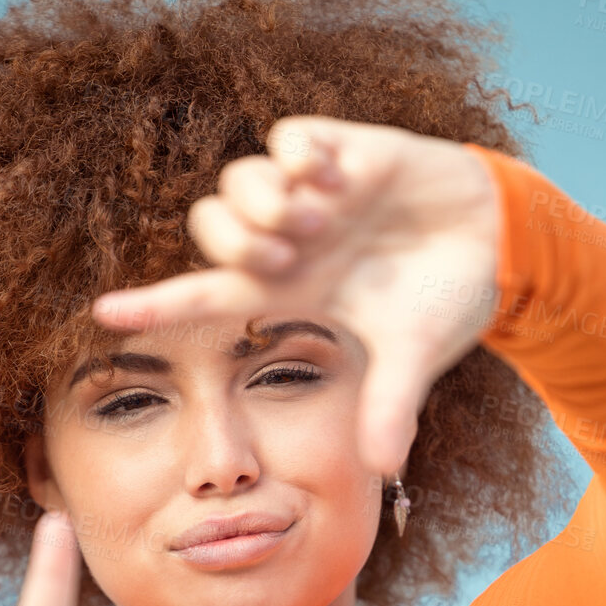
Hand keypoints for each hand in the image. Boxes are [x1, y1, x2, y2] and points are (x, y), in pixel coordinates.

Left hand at [91, 116, 501, 476]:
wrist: (503, 242)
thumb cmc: (446, 300)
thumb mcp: (415, 356)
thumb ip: (391, 406)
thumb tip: (383, 471)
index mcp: (291, 292)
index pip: (204, 296)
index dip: (154, 305)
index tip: (103, 313)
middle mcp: (288, 241)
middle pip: (208, 225)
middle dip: (236, 242)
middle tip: (291, 256)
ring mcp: (310, 193)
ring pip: (238, 178)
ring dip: (269, 202)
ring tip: (321, 218)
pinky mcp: (341, 149)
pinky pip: (287, 135)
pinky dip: (302, 154)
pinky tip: (340, 177)